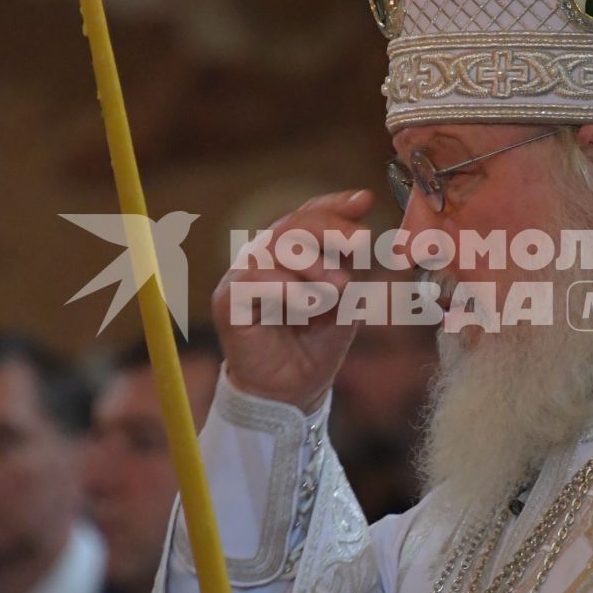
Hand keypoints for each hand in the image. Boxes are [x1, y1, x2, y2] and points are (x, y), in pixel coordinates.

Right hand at [212, 190, 373, 409]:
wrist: (293, 391)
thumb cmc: (318, 343)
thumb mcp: (346, 297)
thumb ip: (351, 260)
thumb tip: (364, 212)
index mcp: (292, 252)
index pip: (308, 213)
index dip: (335, 203)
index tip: (364, 200)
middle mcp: (263, 257)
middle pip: (291, 223)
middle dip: (329, 229)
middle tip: (359, 244)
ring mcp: (243, 276)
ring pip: (273, 247)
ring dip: (313, 264)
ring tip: (339, 290)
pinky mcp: (228, 301)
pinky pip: (254, 279)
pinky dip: (287, 287)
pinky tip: (309, 304)